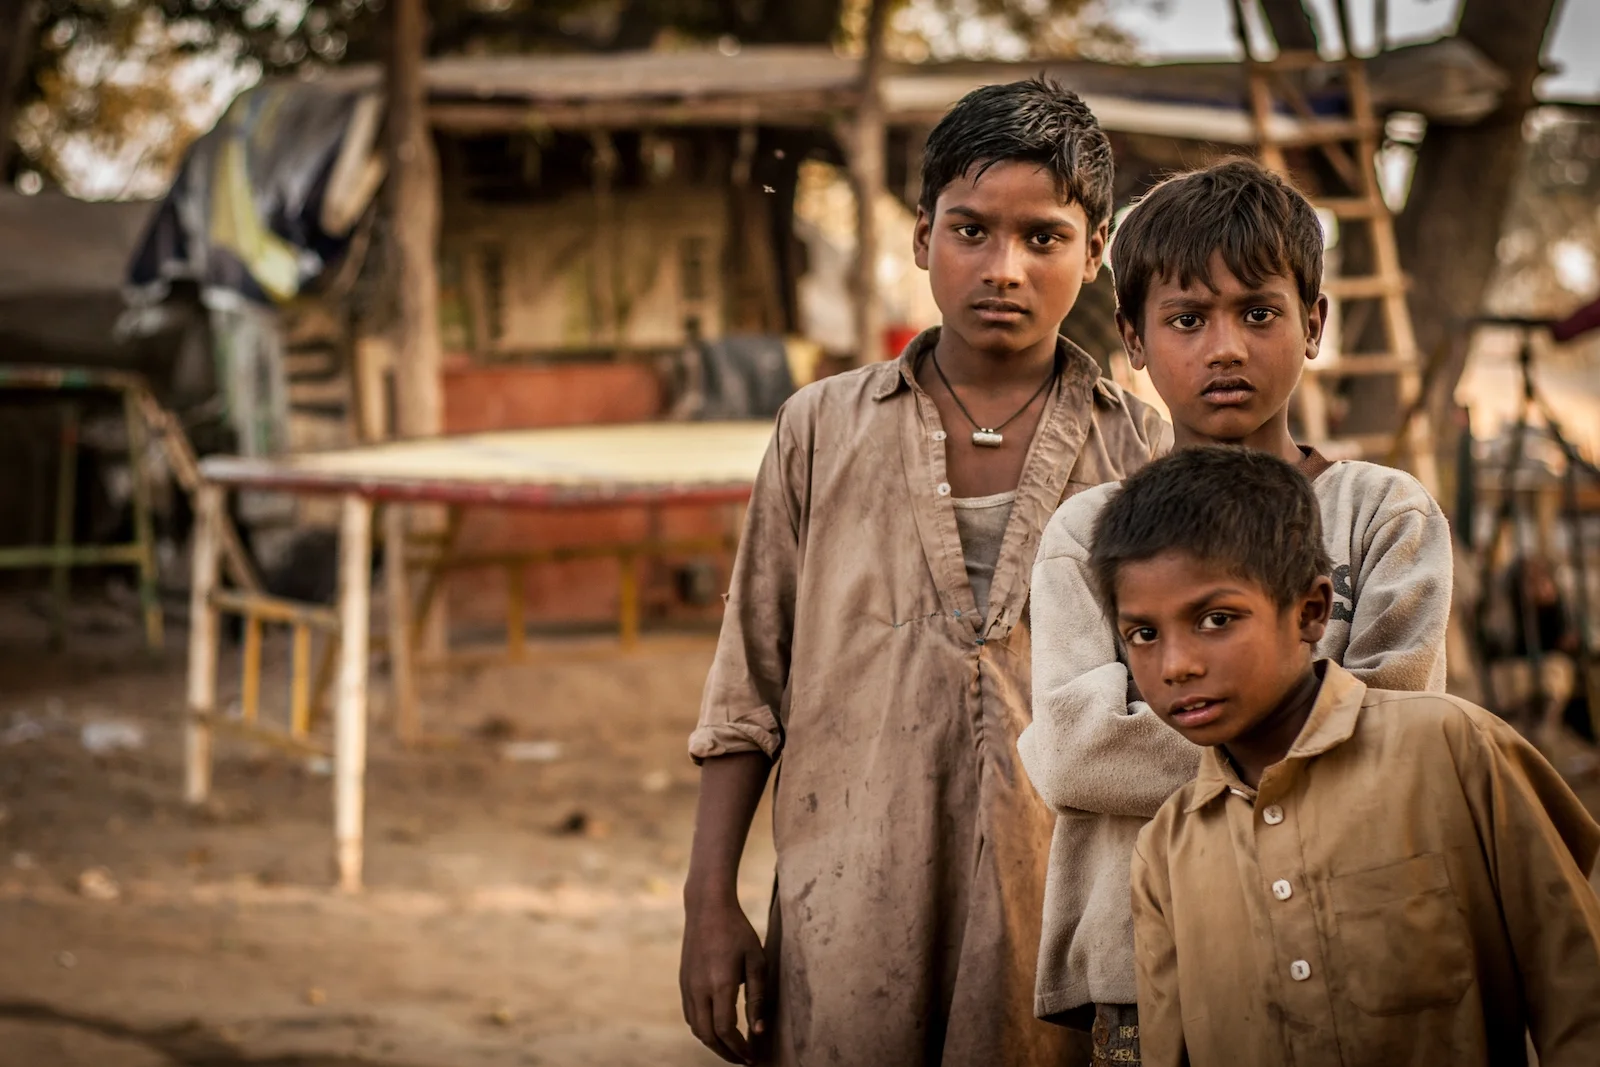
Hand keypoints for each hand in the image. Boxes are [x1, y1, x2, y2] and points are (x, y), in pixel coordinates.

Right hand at [681, 892, 767, 1063]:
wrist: (707, 908)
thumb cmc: (738, 932)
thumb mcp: (756, 961)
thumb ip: (757, 997)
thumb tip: (759, 1030)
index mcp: (720, 984)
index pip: (725, 1030)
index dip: (739, 1049)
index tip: (752, 1057)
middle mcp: (699, 989)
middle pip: (707, 1036)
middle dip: (726, 1053)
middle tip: (744, 1059)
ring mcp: (687, 986)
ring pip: (696, 1028)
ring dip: (713, 1043)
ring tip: (732, 1048)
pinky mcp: (683, 982)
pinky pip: (690, 1015)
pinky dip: (703, 1029)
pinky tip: (717, 1028)